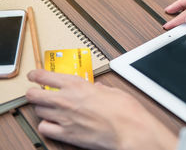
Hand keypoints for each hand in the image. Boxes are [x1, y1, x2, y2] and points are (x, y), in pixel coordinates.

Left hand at [26, 69, 177, 149]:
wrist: (129, 129)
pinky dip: (46, 126)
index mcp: (78, 85)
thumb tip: (97, 88)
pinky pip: (45, 129)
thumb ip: (100, 89)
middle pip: (35, 95)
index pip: (46, 77)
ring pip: (38, 111)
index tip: (34, 75)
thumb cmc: (124, 110)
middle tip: (34, 92)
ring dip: (41, 108)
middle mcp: (67, 100)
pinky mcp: (67, 134)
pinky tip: (52, 124)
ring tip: (47, 108)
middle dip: (33, 92)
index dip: (36, 75)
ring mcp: (64, 118)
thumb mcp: (113, 90)